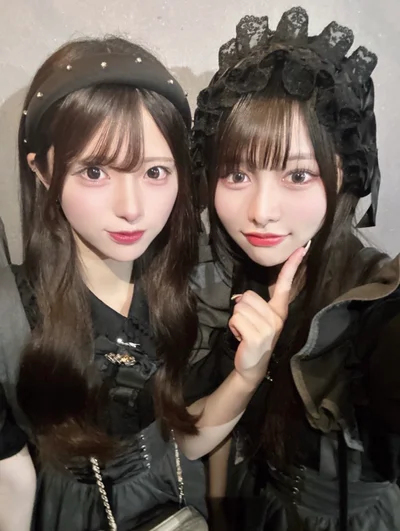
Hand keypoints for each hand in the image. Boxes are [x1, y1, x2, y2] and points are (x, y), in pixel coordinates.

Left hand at [229, 246, 305, 388]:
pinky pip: (235, 319)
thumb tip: (239, 299)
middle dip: (241, 309)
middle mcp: (277, 317)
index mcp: (279, 310)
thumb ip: (252, 304)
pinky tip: (241, 338)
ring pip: (240, 307)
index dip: (293, 265)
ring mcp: (269, 328)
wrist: (252, 365)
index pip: (286, 284)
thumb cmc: (253, 337)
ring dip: (236, 319)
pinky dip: (233, 327)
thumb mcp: (257, 318)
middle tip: (247, 324)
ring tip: (244, 331)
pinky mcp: (257, 337)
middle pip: (247, 296)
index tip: (302, 247)